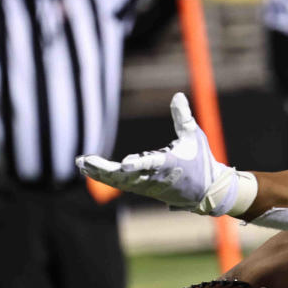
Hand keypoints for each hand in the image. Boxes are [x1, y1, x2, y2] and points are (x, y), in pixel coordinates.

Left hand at [77, 92, 251, 214]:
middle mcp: (156, 178)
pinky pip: (120, 184)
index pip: (152, 165)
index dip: (139, 165)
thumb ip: (183, 117)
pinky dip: (104, 177)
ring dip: (99, 173)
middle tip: (85, 160)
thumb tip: (176, 95)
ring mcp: (147, 186)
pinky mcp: (143, 189)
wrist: (205, 191)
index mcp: (171, 165)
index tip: (125, 164)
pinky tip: (89, 169)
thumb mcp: (194, 136)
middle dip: (104, 170)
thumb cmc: (200, 161)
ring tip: (81, 162)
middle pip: (126, 178)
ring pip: (120, 182)